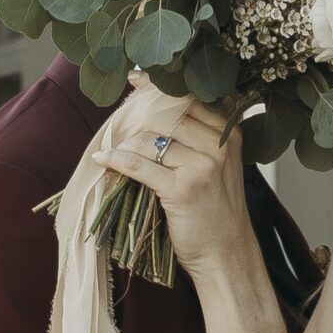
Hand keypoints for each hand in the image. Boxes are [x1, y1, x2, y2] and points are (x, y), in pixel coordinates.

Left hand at [108, 92, 253, 282]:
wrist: (226, 254)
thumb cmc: (216, 211)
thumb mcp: (219, 165)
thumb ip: (199, 136)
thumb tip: (152, 109)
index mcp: (230, 133)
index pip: (190, 96)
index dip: (160, 85)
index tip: (135, 78)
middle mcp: (219, 144)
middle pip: (166, 114)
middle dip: (136, 117)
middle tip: (118, 124)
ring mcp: (202, 166)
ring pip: (149, 137)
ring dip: (124, 142)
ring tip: (112, 147)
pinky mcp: (181, 189)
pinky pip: (137, 164)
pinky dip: (115, 160)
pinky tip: (103, 160)